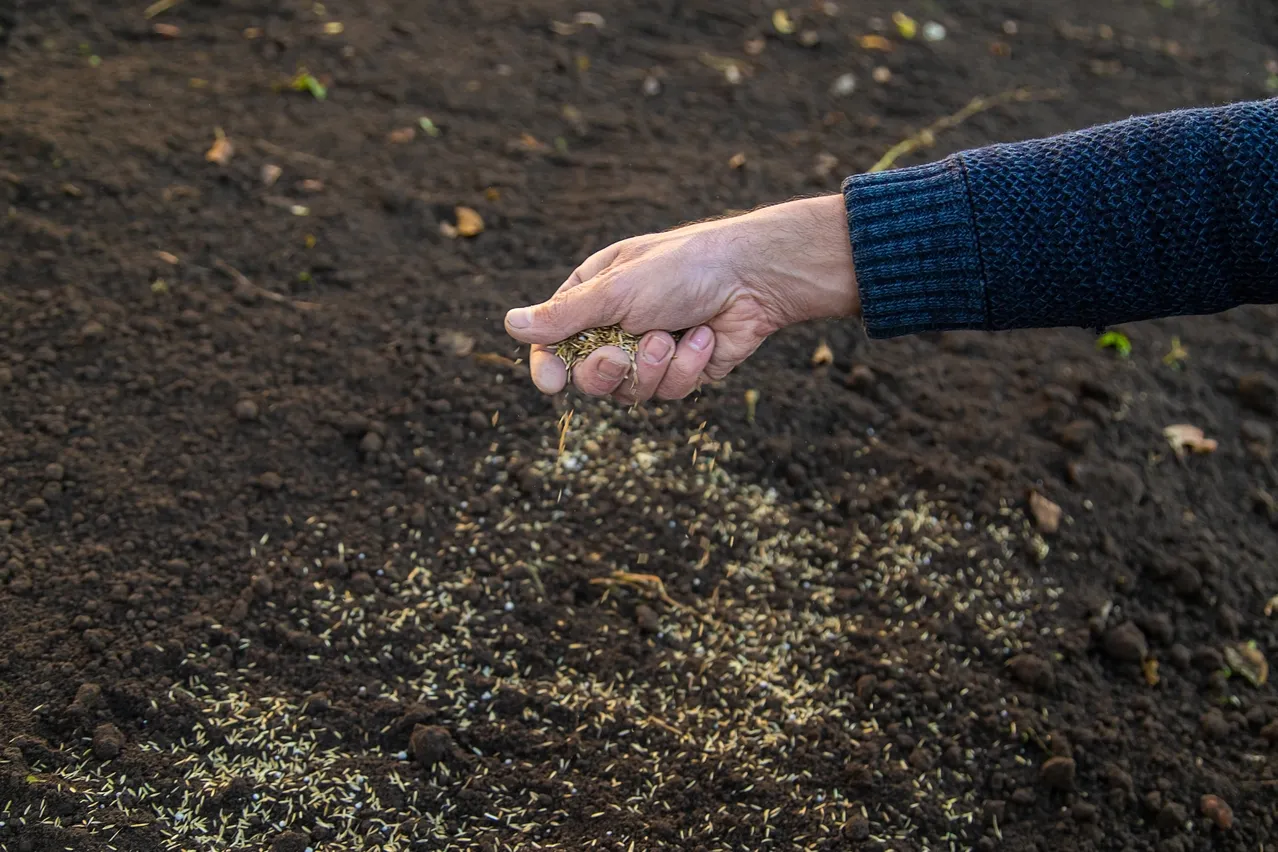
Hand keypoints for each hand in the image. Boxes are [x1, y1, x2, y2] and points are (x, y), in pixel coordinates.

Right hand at [503, 194, 859, 401]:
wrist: (754, 278)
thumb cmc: (682, 269)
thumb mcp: (617, 290)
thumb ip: (565, 316)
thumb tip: (510, 325)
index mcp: (593, 295)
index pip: (553, 341)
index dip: (549, 366)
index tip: (551, 383)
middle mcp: (617, 325)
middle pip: (588, 376)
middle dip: (606, 371)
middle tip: (621, 353)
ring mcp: (650, 351)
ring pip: (630, 391)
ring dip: (654, 367)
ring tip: (675, 334)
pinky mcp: (683, 371)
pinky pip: (670, 391)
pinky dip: (687, 368)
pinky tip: (705, 338)